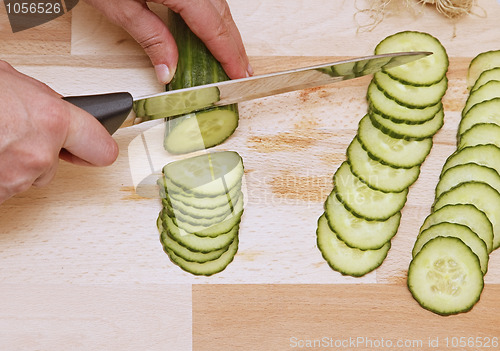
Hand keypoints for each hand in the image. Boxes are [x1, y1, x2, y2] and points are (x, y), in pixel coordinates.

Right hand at [0, 61, 118, 203]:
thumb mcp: (11, 82)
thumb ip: (42, 101)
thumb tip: (52, 109)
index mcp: (52, 120)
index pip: (101, 149)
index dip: (98, 148)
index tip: (96, 148)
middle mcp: (39, 155)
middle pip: (56, 165)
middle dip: (41, 152)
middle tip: (15, 133)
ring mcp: (15, 179)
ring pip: (29, 177)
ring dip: (15, 163)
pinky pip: (6, 188)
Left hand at [84, 0, 251, 82]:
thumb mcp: (120, 7)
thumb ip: (150, 38)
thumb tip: (169, 69)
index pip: (212, 27)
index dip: (228, 54)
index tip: (238, 74)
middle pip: (222, 14)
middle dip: (234, 45)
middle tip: (243, 71)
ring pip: (218, 3)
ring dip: (226, 30)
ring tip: (232, 54)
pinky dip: (213, 15)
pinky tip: (214, 29)